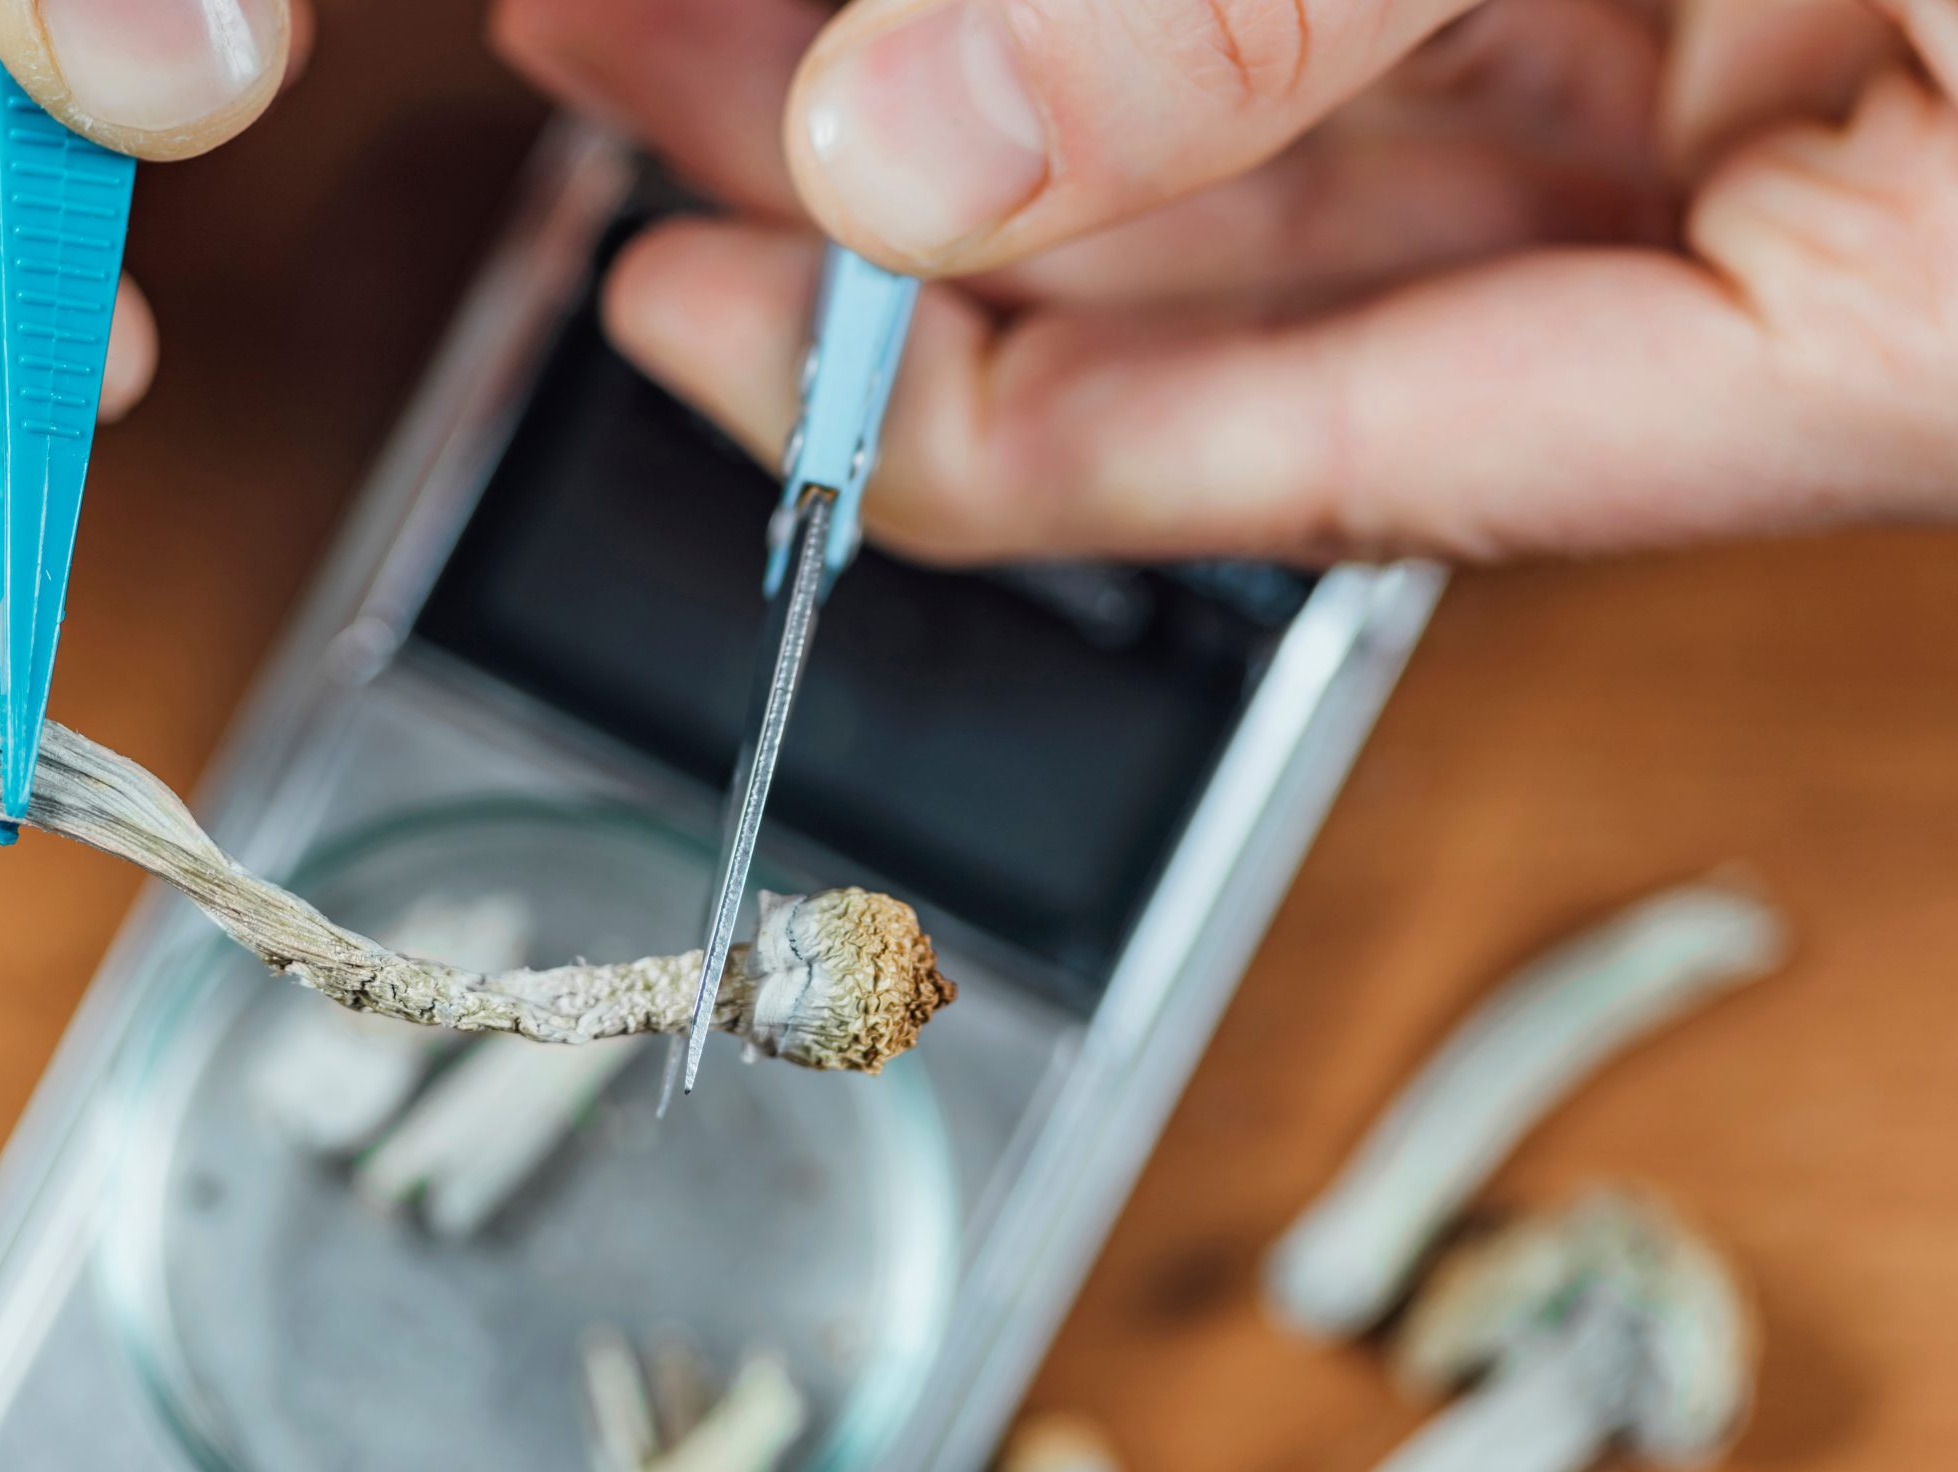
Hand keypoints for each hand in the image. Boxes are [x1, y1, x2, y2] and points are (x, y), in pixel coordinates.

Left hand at [493, 0, 1957, 562]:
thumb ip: (1288, 6)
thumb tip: (921, 156)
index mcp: (1875, 327)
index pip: (1329, 452)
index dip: (984, 432)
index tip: (713, 349)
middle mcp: (1802, 170)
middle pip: (1253, 233)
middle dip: (901, 153)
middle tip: (613, 47)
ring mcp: (1757, 3)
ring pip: (1292, 60)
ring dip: (978, 8)